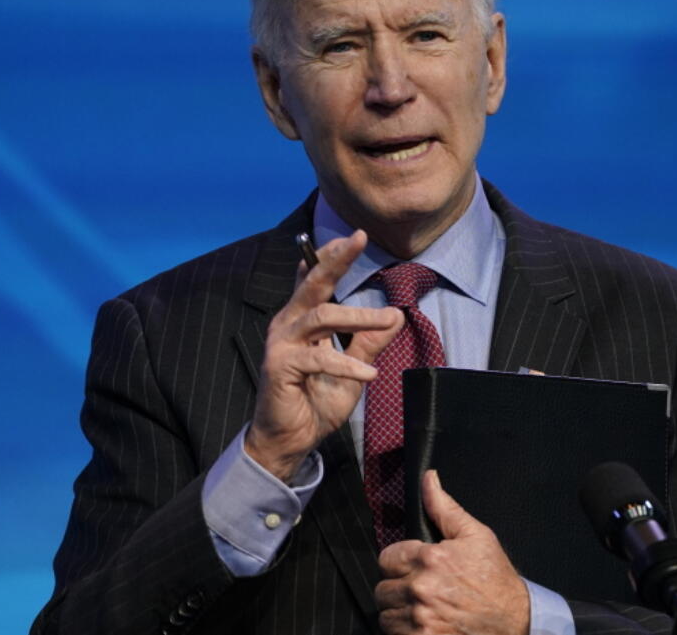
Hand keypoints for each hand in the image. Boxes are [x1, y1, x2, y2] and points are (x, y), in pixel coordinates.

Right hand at [245, 230, 403, 480]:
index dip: (330, 256)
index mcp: (302, 320)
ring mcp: (281, 343)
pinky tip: (369, 374)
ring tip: (388, 320)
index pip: (313, 280)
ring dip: (359, 316)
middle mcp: (288, 324)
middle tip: (359, 239)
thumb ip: (370, 342)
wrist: (290, 439)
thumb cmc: (316, 402)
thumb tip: (397, 316)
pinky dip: (348, 363)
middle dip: (336, 259)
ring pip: (321, 315)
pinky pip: (319, 358)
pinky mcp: (280, 366)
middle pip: (313, 284)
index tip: (353, 237)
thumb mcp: (353, 368)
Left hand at [375, 470, 529, 634]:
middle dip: (398, 588)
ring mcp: (421, 618)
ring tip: (423, 609)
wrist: (515, 620)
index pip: (386, 558)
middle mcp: (421, 588)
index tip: (412, 569)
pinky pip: (393, 634)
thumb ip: (444, 507)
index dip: (399, 563)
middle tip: (420, 591)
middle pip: (382, 588)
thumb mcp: (475, 535)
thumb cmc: (496, 580)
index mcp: (431, 558)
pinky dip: (404, 632)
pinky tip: (424, 624)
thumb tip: (428, 479)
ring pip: (386, 613)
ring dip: (399, 612)